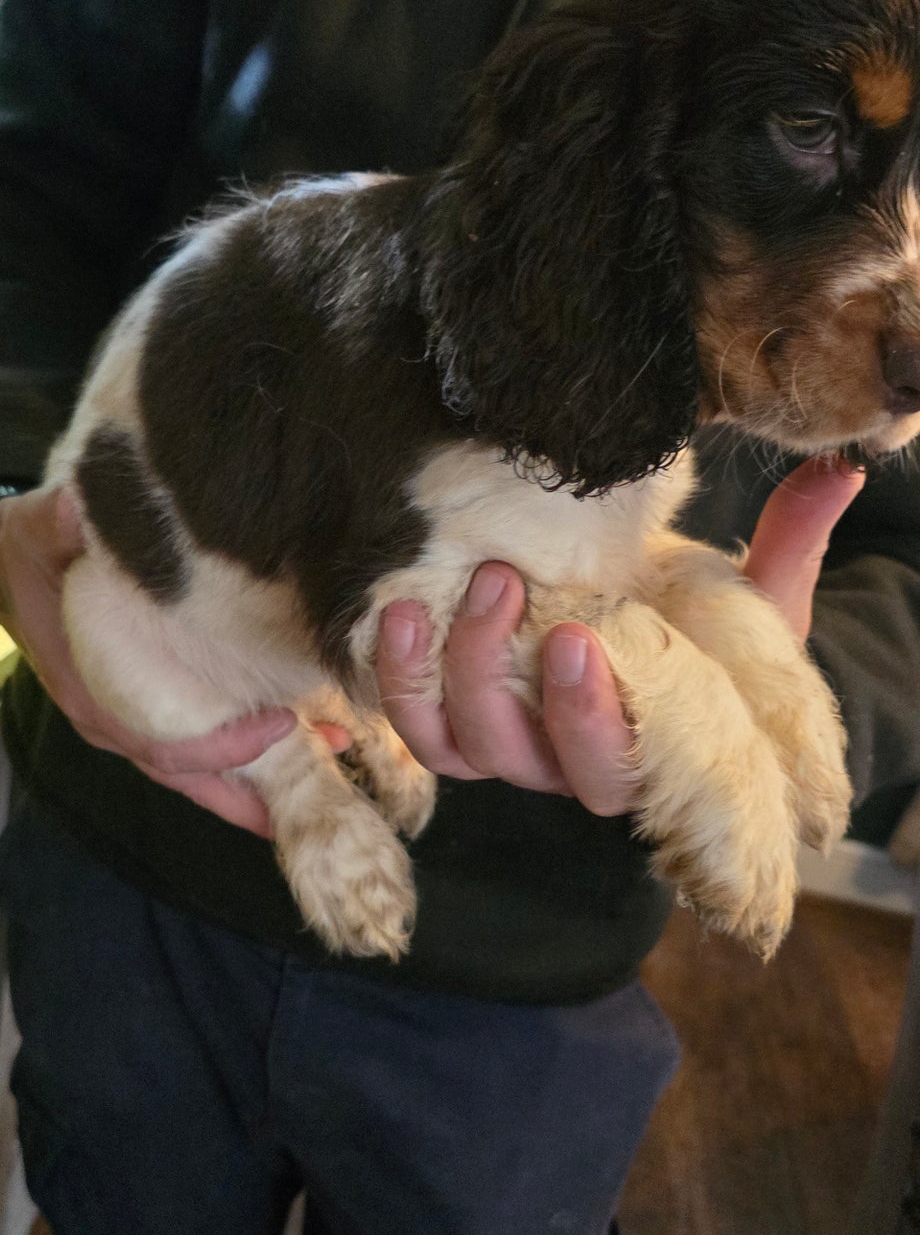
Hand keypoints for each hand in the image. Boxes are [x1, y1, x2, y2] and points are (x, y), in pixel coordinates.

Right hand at [0, 485, 301, 834]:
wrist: (5, 562)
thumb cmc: (30, 550)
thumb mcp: (38, 530)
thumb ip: (56, 524)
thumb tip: (75, 510)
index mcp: (88, 691)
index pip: (162, 743)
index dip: (221, 746)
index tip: (279, 725)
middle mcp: (109, 718)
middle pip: (189, 775)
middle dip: (254, 788)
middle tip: (326, 783)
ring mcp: (124, 719)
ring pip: (196, 768)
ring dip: (257, 777)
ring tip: (330, 762)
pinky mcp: (141, 708)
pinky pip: (195, 746)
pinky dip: (242, 753)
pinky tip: (298, 736)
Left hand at [374, 454, 865, 815]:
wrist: (650, 625)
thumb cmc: (707, 621)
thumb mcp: (759, 594)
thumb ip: (791, 542)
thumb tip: (839, 469)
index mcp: (644, 746)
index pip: (612, 764)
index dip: (587, 716)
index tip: (578, 639)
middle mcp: (565, 760)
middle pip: (518, 755)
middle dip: (499, 676)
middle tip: (503, 583)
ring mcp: (505, 742)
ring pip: (458, 741)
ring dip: (442, 669)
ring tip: (447, 588)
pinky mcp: (454, 717)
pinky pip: (414, 721)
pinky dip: (396, 677)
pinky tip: (395, 613)